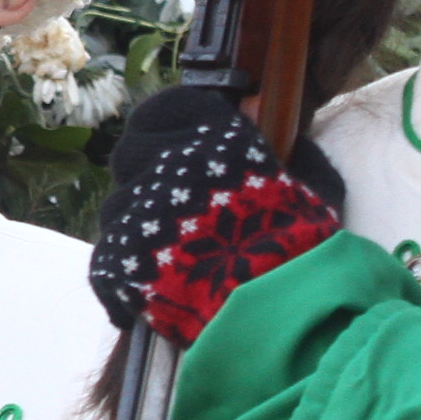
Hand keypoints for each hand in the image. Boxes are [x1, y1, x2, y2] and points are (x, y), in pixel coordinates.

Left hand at [88, 84, 339, 342]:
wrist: (280, 309)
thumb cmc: (301, 244)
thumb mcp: (312, 182)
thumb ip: (290, 152)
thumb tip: (279, 132)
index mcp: (211, 135)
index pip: (164, 109)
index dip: (163, 128)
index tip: (172, 148)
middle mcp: (167, 163)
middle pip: (130, 154)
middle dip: (145, 178)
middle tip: (171, 209)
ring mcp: (139, 210)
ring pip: (117, 208)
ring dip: (136, 229)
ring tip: (171, 259)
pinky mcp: (119, 258)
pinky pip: (108, 257)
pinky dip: (124, 277)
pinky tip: (151, 292)